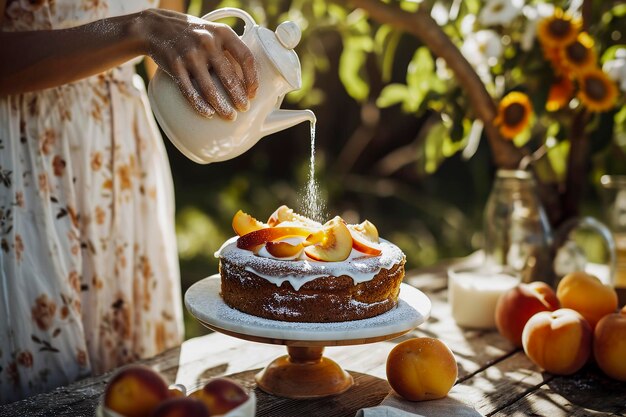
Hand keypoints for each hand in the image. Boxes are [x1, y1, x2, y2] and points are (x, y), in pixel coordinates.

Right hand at [138, 9, 258, 118]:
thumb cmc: (193, 34)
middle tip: (244, 108)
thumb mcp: (213, 32)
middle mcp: (208, 42)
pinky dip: (200, 105)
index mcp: (223, 33)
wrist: (157, 27)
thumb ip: (228, 50)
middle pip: (229, 77)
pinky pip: (189, 91)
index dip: (252, 78)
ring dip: (222, 107)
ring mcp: (190, 55)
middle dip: (239, 97)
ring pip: (210, 89)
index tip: (253, 93)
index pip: (246, 57)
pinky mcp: (175, 66)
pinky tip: (208, 113)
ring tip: (229, 116)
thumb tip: (246, 79)